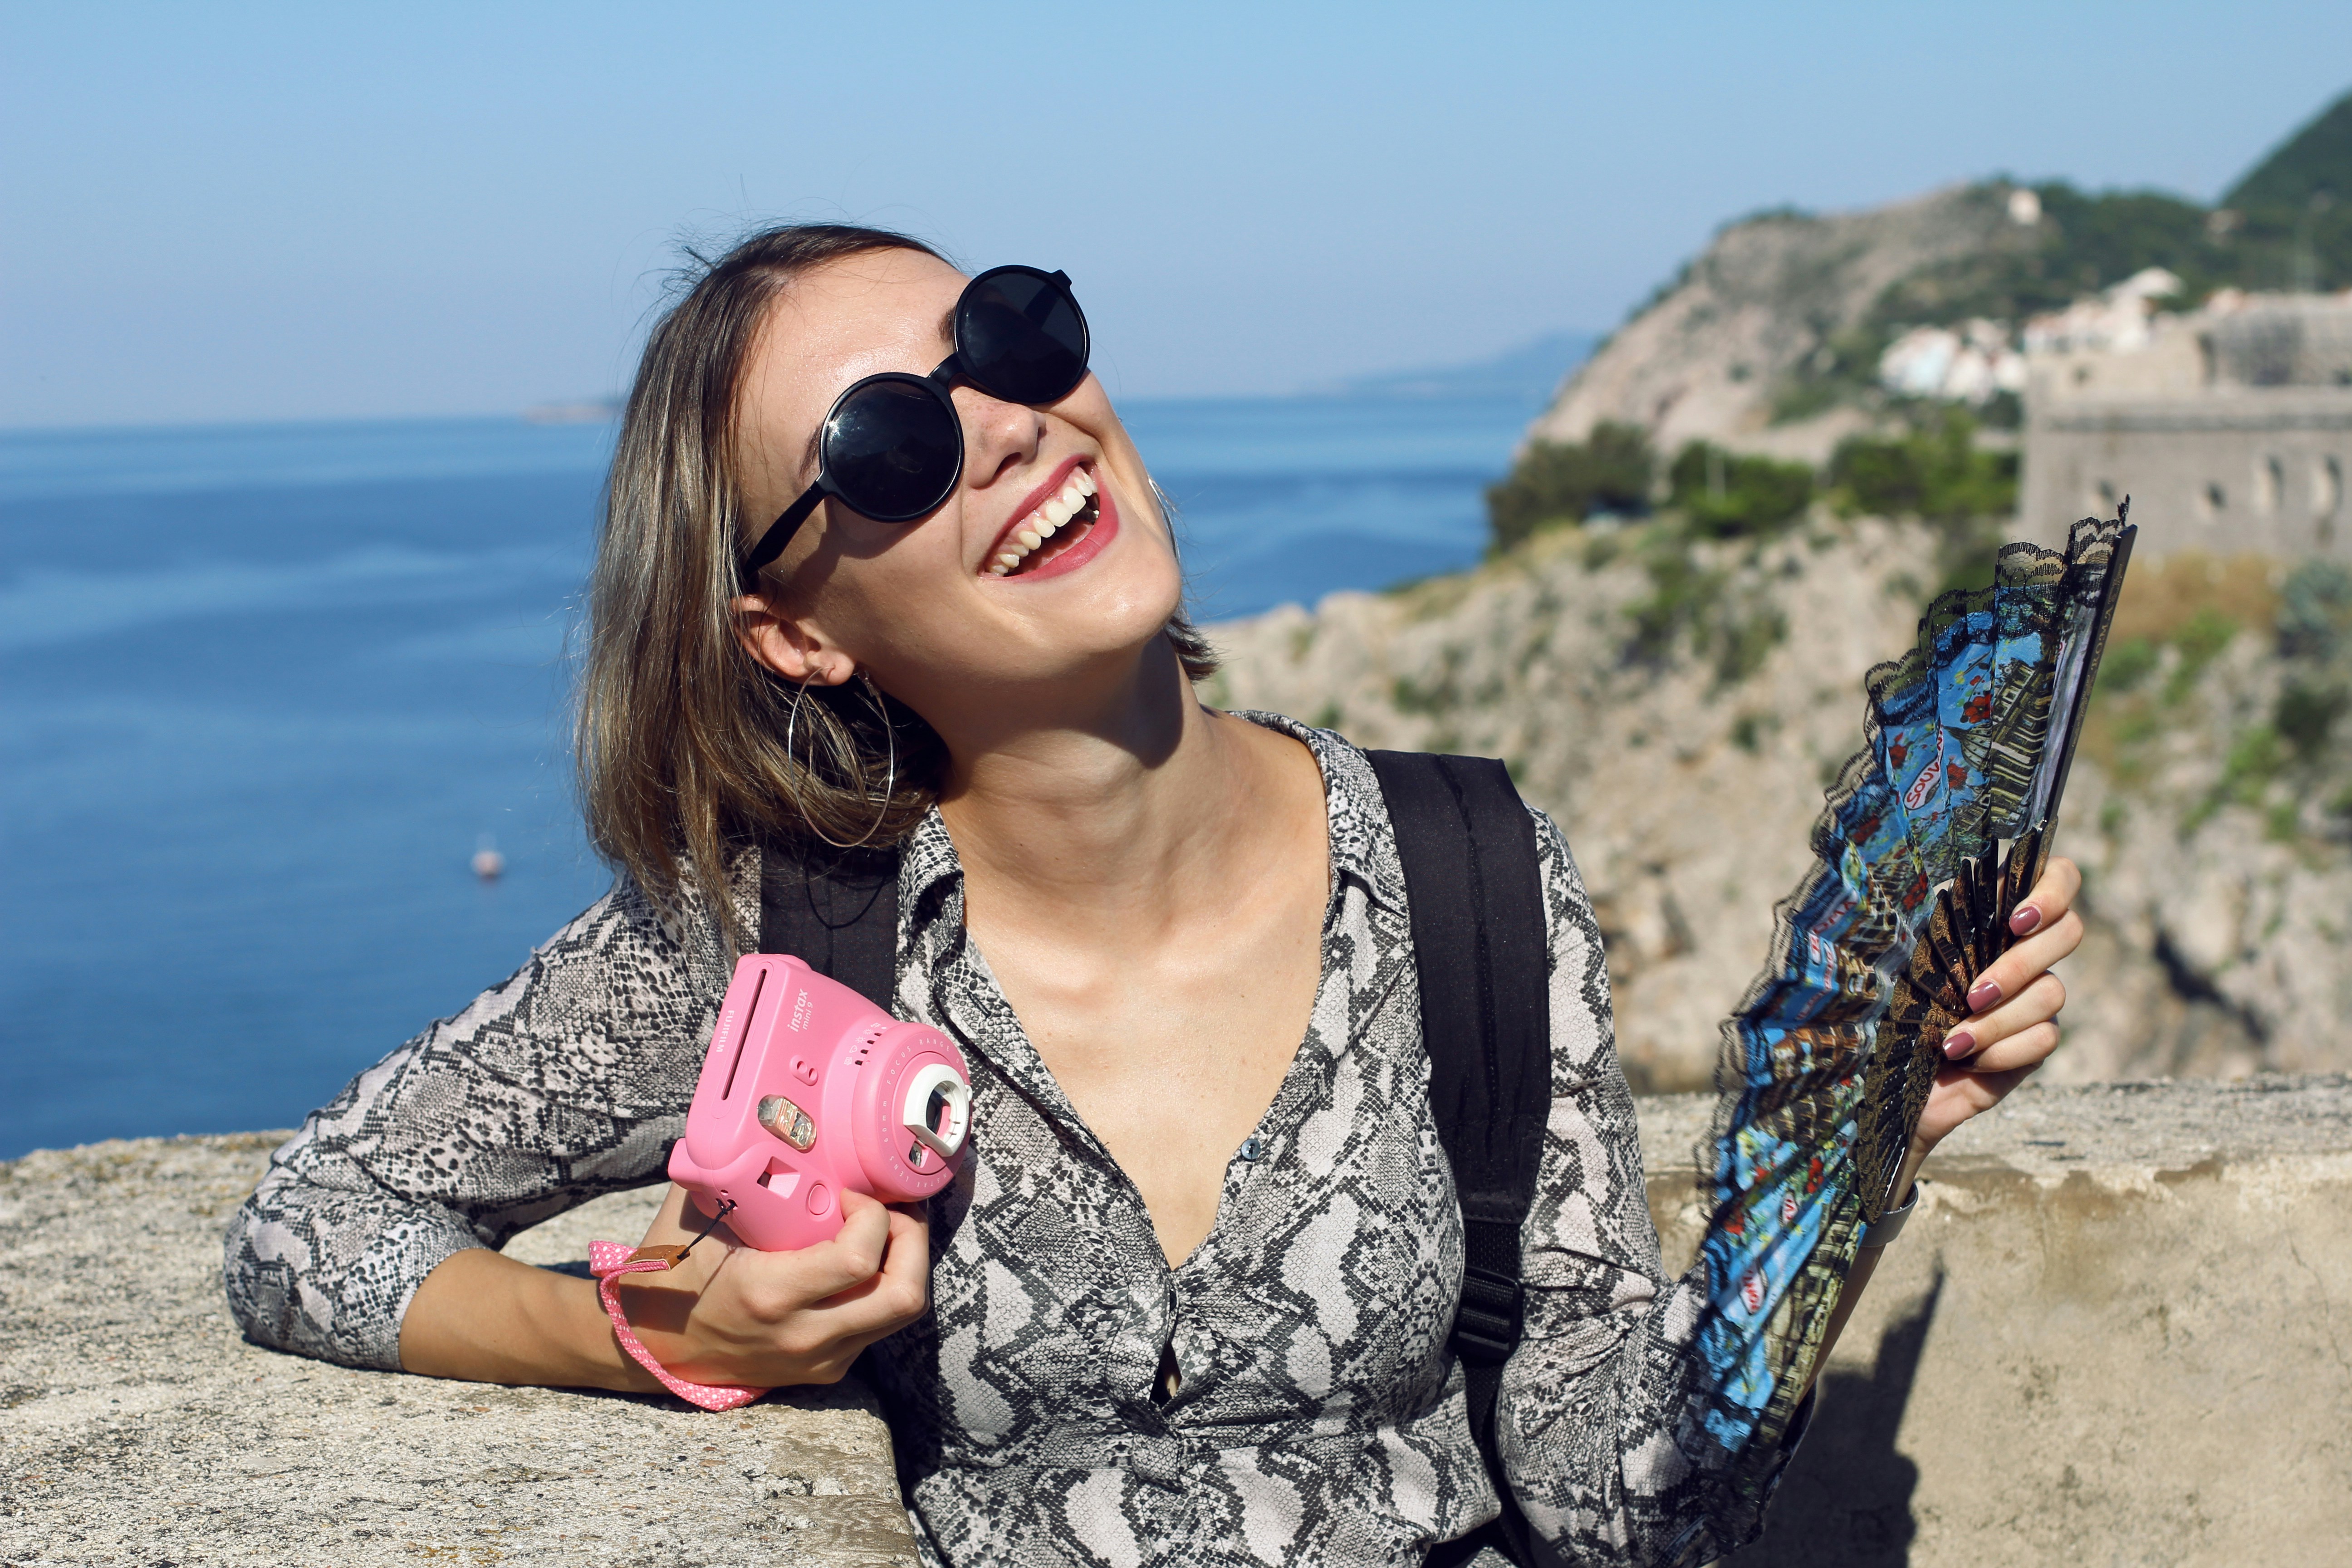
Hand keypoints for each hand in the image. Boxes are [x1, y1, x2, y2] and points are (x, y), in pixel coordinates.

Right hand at [614, 1183, 929, 1387]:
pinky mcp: (826, 1369)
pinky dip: (883, 1285)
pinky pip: (879, 1325)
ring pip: (900, 1312)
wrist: (652, 1345)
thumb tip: (764, 1119)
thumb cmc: (674, 1270)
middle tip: (889, 1209)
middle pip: (904, 1295)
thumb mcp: (695, 1213)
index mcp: (772, 1295)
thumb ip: (730, 1168)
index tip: (850, 1193)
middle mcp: (804, 1336)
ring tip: (882, 1229)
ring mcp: (819, 1359)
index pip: (861, 1259)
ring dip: (905, 1262)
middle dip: (912, 1239)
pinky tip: (861, 1259)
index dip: (873, 1214)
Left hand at [1910, 857, 2082, 1153]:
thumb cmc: (1883, 1001)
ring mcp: (2034, 996)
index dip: (2052, 892)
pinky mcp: (2033, 1042)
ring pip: (2053, 992)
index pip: (2057, 877)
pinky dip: (2003, 1051)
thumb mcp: (1903, 952)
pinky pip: (2044, 1038)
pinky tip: (1967, 1060)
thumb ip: (1938, 917)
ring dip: (1999, 1018)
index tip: (2016, 920)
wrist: (1878, 1073)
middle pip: (2068, 932)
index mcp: (1993, 915)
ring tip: (1953, 1041)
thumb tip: (1953, 886)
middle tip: (1975, 993)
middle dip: (2020, 964)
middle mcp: (2023, 950)